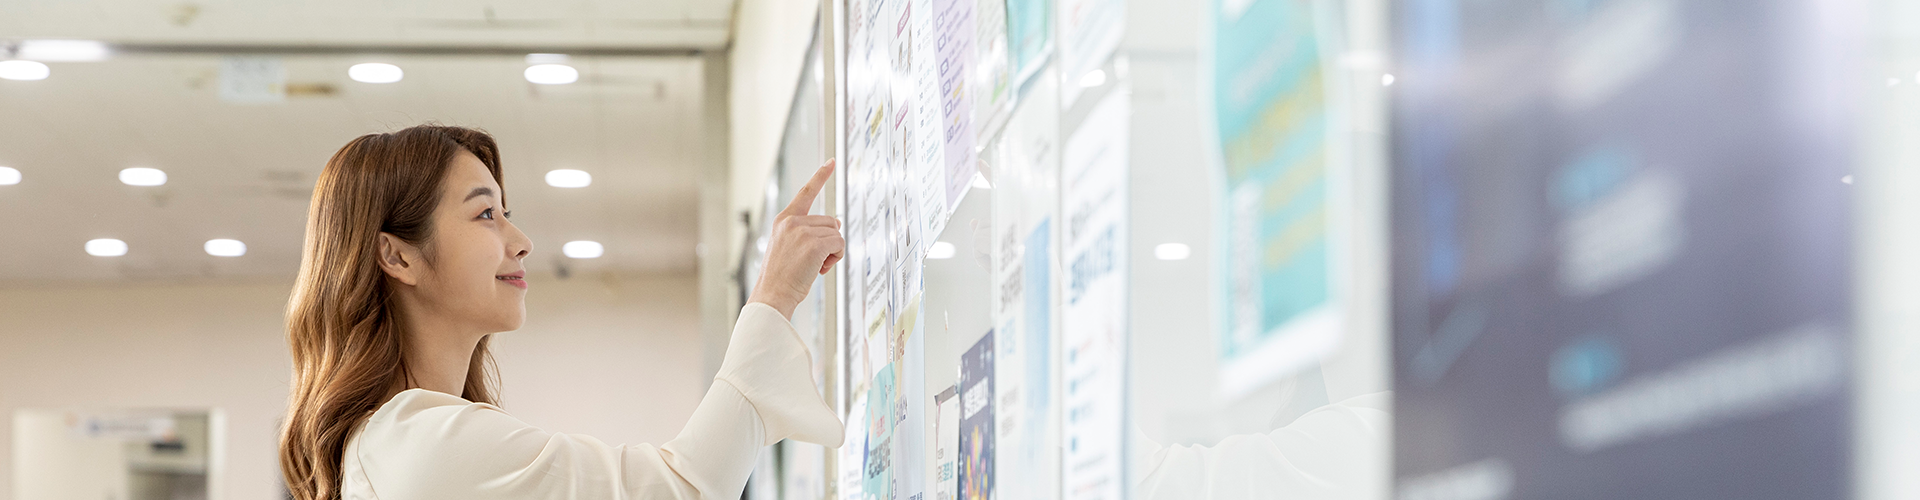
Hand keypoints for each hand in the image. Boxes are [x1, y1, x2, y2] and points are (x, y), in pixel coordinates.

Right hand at [749, 160, 844, 318]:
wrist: (772, 294)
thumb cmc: (782, 276)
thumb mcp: (790, 247)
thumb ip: (808, 232)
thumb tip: (836, 223)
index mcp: (784, 220)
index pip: (806, 192)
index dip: (821, 176)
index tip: (831, 162)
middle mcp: (792, 221)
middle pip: (829, 221)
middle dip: (828, 241)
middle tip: (813, 261)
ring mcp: (802, 231)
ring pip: (836, 234)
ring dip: (832, 251)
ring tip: (814, 266)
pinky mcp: (814, 243)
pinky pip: (839, 244)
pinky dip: (836, 257)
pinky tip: (821, 268)